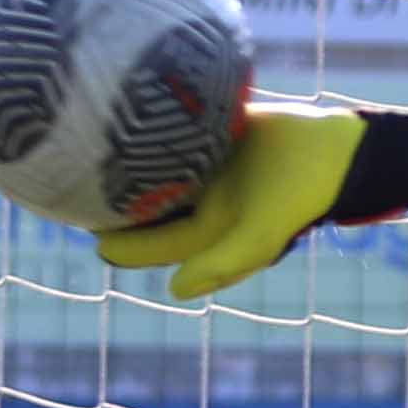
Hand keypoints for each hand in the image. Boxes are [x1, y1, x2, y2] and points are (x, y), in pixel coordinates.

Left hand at [96, 107, 364, 297]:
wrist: (335, 150)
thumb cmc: (301, 196)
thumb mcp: (263, 234)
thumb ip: (223, 264)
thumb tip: (176, 291)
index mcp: (208, 228)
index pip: (156, 242)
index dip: (124, 246)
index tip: (93, 240)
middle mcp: (201, 200)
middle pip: (147, 209)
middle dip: (114, 208)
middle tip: (72, 197)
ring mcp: (205, 166)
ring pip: (155, 171)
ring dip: (126, 169)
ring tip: (84, 158)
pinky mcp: (212, 133)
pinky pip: (174, 136)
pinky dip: (152, 131)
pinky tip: (122, 116)